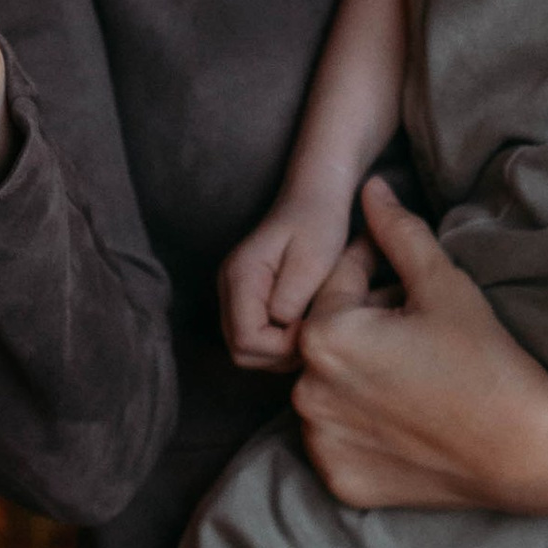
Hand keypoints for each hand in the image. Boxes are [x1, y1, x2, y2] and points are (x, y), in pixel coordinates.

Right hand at [220, 192, 355, 369]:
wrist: (315, 194)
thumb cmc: (319, 221)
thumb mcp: (314, 258)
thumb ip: (293, 295)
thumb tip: (280, 325)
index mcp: (240, 276)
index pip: (246, 341)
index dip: (281, 347)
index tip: (313, 326)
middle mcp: (227, 287)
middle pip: (241, 351)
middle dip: (279, 353)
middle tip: (314, 331)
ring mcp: (234, 293)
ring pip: (247, 349)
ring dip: (280, 350)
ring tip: (311, 325)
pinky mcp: (246, 297)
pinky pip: (255, 337)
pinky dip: (279, 342)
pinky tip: (303, 323)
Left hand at [291, 181, 547, 510]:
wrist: (524, 450)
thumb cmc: (485, 360)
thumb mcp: (442, 284)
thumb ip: (397, 232)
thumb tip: (370, 188)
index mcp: (324, 336)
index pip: (339, 281)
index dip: (377, 272)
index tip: (412, 285)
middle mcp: (306, 392)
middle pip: (330, 336)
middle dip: (365, 323)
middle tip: (419, 329)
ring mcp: (321, 443)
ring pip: (330, 387)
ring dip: (357, 373)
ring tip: (413, 372)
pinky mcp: (340, 480)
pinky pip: (339, 437)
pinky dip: (362, 424)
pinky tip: (405, 415)